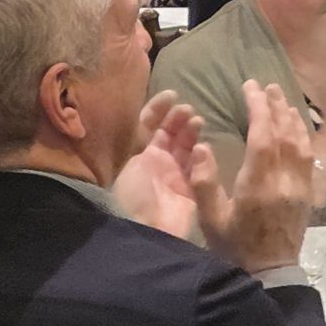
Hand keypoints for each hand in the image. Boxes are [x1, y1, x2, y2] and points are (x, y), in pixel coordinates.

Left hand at [112, 90, 205, 237]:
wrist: (142, 229)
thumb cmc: (128, 192)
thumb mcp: (125, 158)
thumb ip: (134, 133)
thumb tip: (135, 108)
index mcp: (135, 154)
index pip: (148, 125)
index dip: (159, 109)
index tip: (171, 95)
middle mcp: (154, 163)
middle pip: (170, 134)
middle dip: (179, 118)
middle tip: (187, 109)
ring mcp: (173, 176)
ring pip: (186, 147)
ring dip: (191, 132)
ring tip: (196, 121)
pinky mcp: (190, 189)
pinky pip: (198, 167)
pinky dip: (201, 154)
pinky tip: (201, 145)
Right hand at [190, 80, 311, 273]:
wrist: (269, 275)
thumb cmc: (235, 247)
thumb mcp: (211, 219)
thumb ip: (204, 182)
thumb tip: (200, 146)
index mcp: (258, 185)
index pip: (263, 136)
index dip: (258, 108)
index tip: (251, 87)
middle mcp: (283, 181)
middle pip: (285, 134)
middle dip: (276, 106)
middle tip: (267, 86)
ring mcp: (299, 187)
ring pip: (301, 143)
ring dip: (292, 118)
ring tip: (282, 99)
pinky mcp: (306, 195)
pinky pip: (308, 158)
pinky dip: (302, 137)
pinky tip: (296, 128)